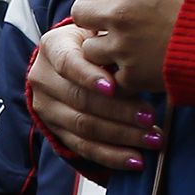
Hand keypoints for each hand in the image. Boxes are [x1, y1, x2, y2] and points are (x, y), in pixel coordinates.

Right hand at [26, 22, 157, 172]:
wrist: (71, 58)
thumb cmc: (94, 43)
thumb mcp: (99, 34)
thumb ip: (113, 45)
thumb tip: (141, 65)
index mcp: (53, 47)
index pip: (68, 64)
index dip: (90, 76)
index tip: (115, 86)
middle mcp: (43, 79)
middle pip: (80, 100)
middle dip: (119, 111)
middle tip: (150, 118)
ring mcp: (47, 108)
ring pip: (83, 126)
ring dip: (121, 136)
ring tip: (152, 139)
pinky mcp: (55, 130)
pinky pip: (83, 148)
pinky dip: (111, 155)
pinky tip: (135, 160)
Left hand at [61, 0, 194, 102]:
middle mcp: (121, 12)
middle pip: (80, 11)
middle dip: (88, 10)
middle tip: (101, 11)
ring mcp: (125, 46)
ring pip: (89, 47)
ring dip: (100, 43)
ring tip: (117, 42)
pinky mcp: (135, 76)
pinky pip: (113, 76)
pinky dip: (120, 73)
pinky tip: (134, 67)